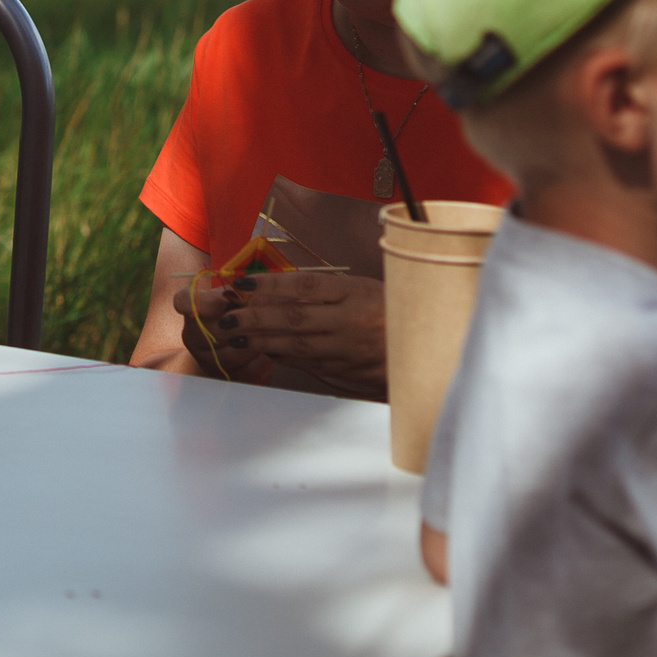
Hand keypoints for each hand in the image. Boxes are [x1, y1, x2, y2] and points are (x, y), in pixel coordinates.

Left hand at [172, 269, 387, 394]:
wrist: (430, 348)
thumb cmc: (392, 309)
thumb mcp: (364, 288)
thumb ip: (326, 290)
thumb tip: (276, 289)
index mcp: (357, 292)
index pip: (306, 284)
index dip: (271, 284)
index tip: (242, 283)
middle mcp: (351, 321)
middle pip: (294, 317)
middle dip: (255, 317)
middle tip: (226, 317)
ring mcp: (350, 350)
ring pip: (298, 345)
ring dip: (263, 340)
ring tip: (235, 336)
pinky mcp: (350, 373)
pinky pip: (310, 364)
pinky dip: (285, 357)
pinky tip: (265, 351)